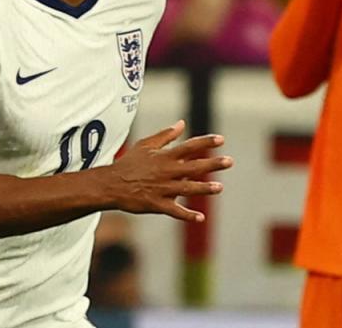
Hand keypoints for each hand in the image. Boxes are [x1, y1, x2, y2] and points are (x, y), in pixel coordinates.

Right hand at [106, 120, 232, 222]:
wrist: (112, 184)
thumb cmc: (130, 163)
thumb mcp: (146, 145)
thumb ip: (165, 135)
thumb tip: (182, 123)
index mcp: (164, 157)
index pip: (188, 147)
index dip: (205, 143)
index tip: (221, 140)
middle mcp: (166, 172)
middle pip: (193, 167)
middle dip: (212, 164)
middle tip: (229, 161)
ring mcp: (162, 189)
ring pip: (187, 188)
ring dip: (204, 189)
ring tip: (220, 188)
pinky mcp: (157, 204)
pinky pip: (174, 211)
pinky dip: (187, 215)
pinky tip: (200, 218)